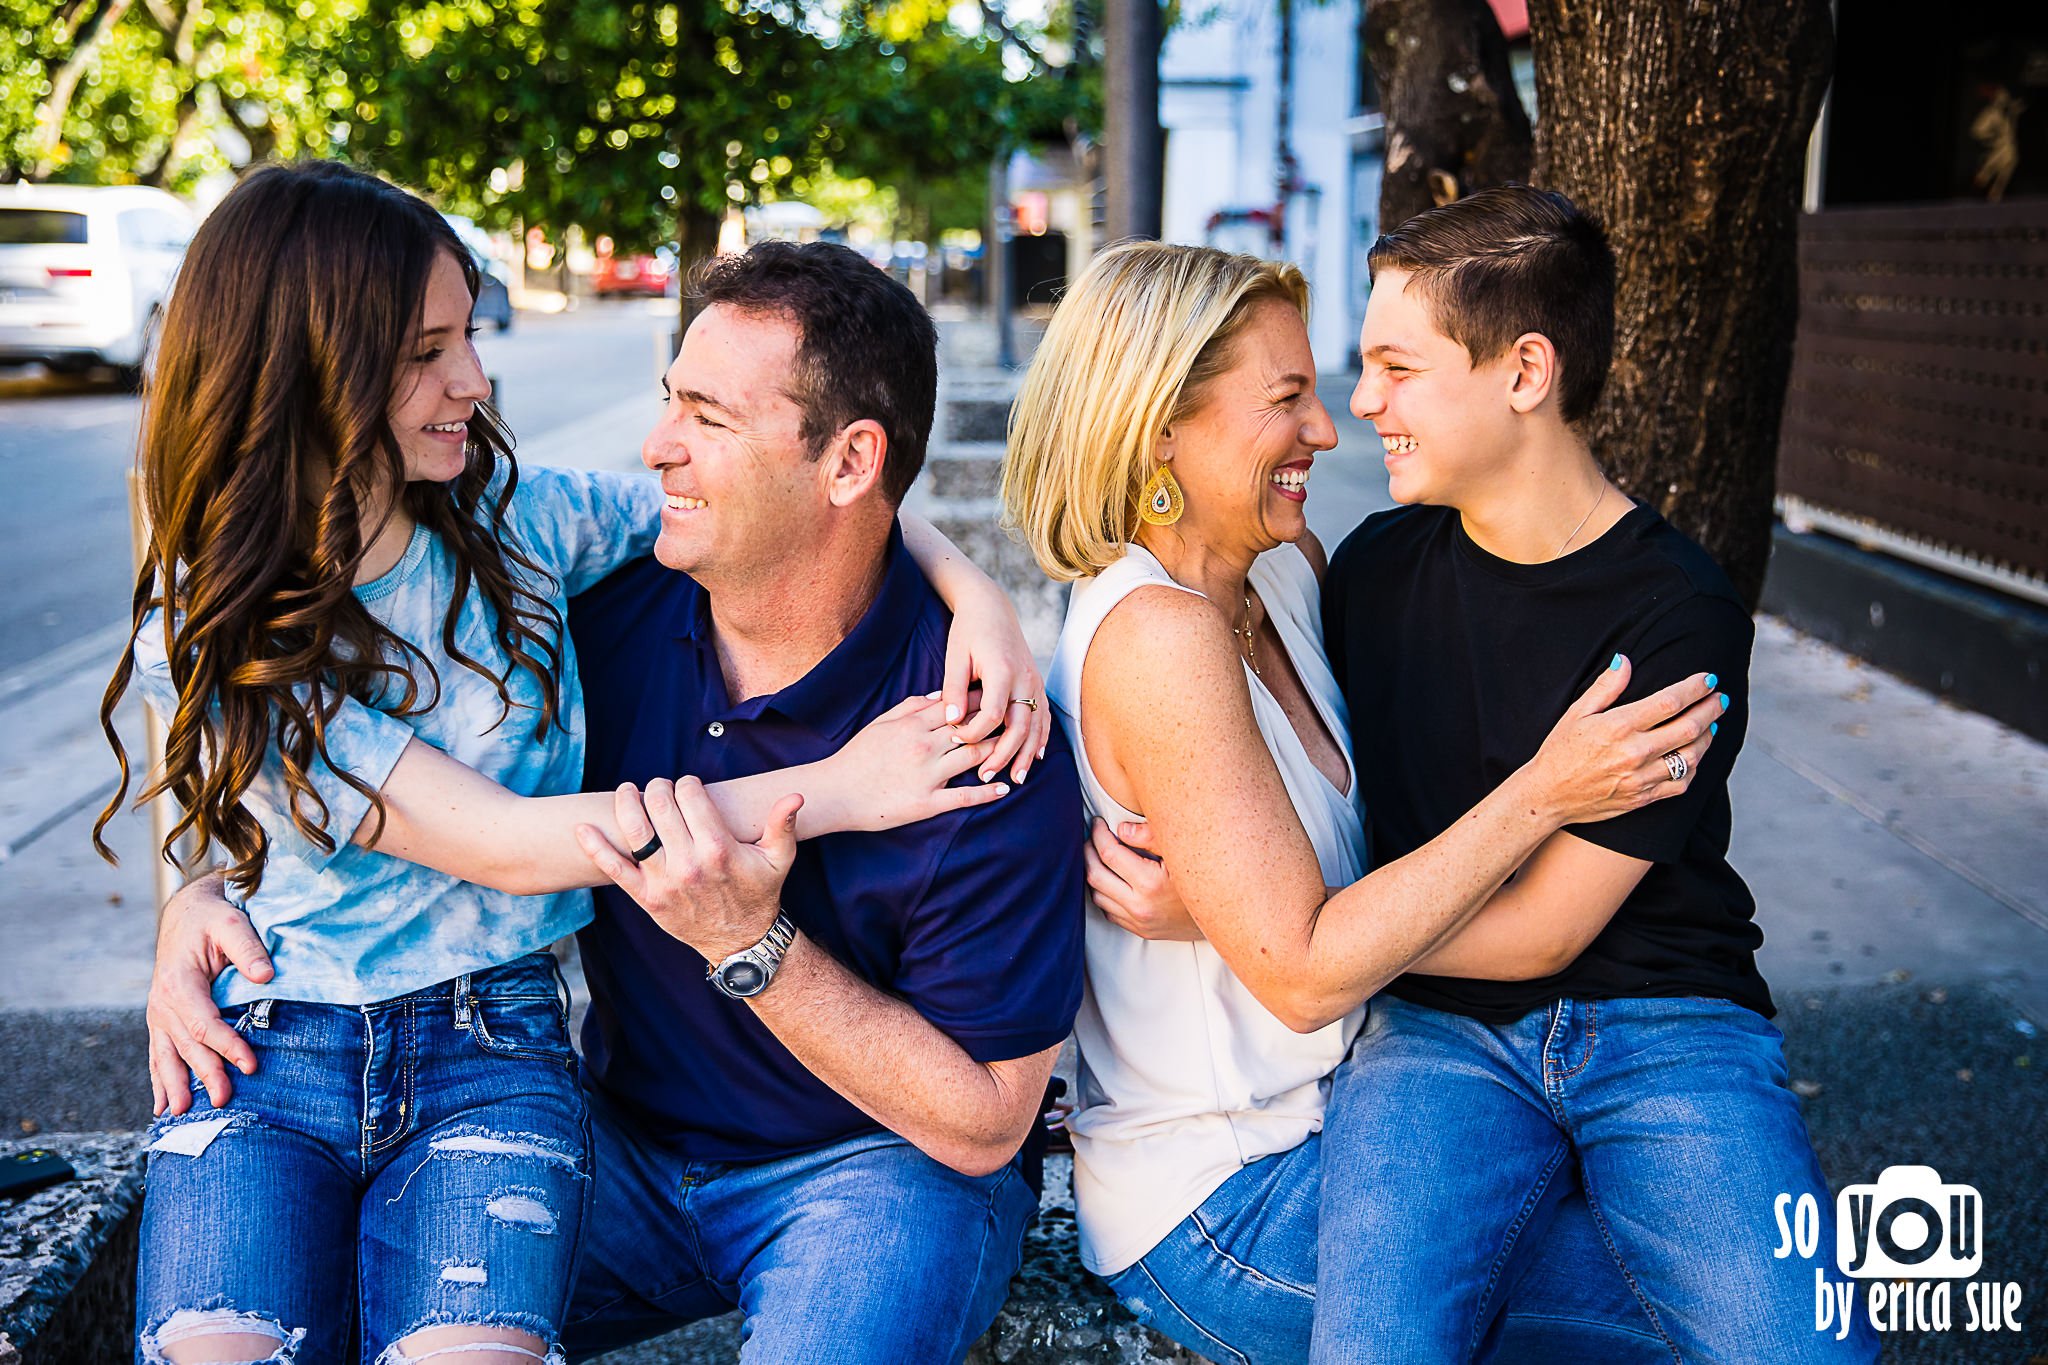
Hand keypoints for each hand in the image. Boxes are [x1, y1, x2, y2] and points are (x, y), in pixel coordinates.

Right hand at [147, 870, 274, 1116]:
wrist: (184, 915)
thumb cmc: (210, 918)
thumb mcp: (231, 922)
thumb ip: (247, 947)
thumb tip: (265, 976)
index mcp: (179, 982)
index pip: (204, 1022)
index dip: (227, 1045)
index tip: (250, 1064)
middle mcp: (163, 1003)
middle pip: (186, 1046)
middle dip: (205, 1075)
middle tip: (224, 1101)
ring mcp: (159, 1015)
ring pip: (166, 1056)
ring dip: (174, 1086)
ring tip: (180, 1116)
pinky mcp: (162, 1021)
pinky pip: (157, 1055)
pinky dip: (159, 1081)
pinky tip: (162, 1107)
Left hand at [576, 778, 800, 961]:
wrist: (742, 941)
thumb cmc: (760, 893)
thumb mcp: (779, 859)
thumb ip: (783, 825)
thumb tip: (795, 796)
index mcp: (718, 847)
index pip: (690, 796)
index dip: (687, 783)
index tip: (689, 786)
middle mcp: (689, 863)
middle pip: (660, 806)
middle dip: (658, 787)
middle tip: (662, 787)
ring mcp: (664, 881)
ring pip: (635, 830)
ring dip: (626, 803)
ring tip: (628, 792)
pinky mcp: (646, 898)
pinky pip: (614, 870)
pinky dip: (595, 847)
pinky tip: (582, 828)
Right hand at [822, 693, 1012, 832]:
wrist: (836, 792)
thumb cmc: (857, 756)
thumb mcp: (881, 723)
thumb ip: (912, 707)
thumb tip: (942, 694)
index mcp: (912, 725)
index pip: (955, 707)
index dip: (979, 700)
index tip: (998, 695)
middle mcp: (923, 747)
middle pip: (971, 729)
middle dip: (995, 722)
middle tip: (1015, 719)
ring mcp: (927, 775)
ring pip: (973, 757)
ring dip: (997, 752)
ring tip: (1014, 749)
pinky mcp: (927, 802)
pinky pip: (964, 796)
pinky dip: (987, 792)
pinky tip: (1003, 788)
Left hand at [942, 585, 1050, 784]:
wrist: (992, 607)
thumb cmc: (969, 631)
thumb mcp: (955, 656)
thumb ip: (954, 689)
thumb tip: (952, 720)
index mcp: (1002, 671)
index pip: (992, 715)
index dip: (973, 733)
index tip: (954, 738)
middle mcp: (1024, 679)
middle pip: (1019, 727)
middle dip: (1003, 755)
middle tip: (985, 776)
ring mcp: (1035, 682)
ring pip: (1036, 726)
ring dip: (1026, 754)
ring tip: (1015, 779)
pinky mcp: (1037, 684)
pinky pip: (1045, 717)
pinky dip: (1040, 739)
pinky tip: (1033, 757)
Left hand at [1085, 818, 1203, 940]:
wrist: (1227, 915)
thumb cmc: (1207, 876)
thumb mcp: (1183, 850)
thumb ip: (1152, 835)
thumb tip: (1121, 829)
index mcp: (1150, 883)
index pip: (1109, 853)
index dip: (1098, 834)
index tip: (1097, 823)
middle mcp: (1141, 906)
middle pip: (1095, 875)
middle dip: (1087, 851)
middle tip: (1091, 836)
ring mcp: (1140, 922)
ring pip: (1098, 896)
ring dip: (1093, 873)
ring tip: (1097, 855)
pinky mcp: (1142, 931)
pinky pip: (1109, 912)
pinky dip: (1104, 893)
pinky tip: (1110, 878)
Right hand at [1526, 656, 1725, 824]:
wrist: (1548, 796)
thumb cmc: (1559, 751)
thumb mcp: (1576, 713)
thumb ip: (1606, 687)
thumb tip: (1625, 660)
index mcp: (1618, 727)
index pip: (1669, 701)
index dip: (1695, 688)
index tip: (1709, 679)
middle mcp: (1634, 752)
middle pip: (1689, 727)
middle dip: (1711, 709)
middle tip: (1720, 698)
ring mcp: (1641, 778)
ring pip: (1691, 756)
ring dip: (1707, 737)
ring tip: (1711, 724)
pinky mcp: (1643, 798)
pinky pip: (1681, 784)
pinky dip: (1694, 767)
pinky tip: (1694, 755)